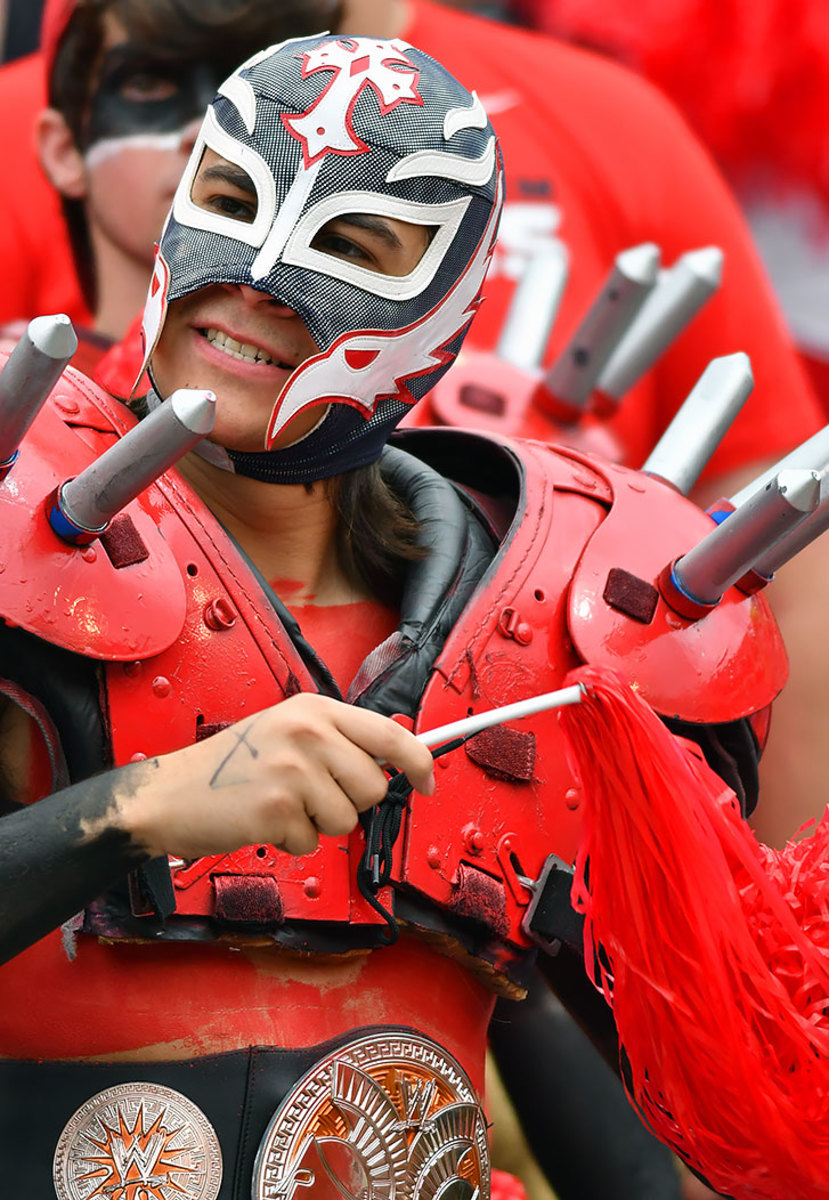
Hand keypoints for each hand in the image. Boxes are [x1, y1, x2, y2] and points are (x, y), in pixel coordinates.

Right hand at [117, 694, 434, 858]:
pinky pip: (312, 841)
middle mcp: (308, 733)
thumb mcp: (285, 731)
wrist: (169, 794)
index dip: (420, 762)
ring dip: (317, 824)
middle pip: (373, 784)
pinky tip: (262, 822)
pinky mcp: (278, 808)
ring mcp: (293, 770)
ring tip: (280, 806)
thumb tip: (394, 762)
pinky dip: (290, 842)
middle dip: (349, 801)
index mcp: (314, 709)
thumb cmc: (229, 768)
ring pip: (346, 818)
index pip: (390, 734)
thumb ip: (335, 740)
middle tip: (308, 795)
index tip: (429, 783)